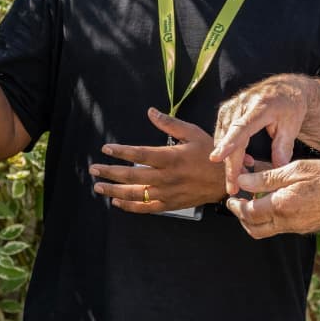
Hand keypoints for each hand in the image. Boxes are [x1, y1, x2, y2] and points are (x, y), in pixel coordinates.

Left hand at [90, 108, 225, 213]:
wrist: (226, 180)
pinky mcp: (170, 204)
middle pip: (131, 176)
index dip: (120, 152)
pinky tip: (117, 202)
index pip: (139, 154)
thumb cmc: (210, 154)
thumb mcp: (193, 133)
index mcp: (170, 158)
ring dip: (114, 191)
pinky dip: (129, 206)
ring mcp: (167, 193)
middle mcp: (166, 177)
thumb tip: (150, 112)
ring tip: (99, 186)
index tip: (106, 149)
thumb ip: (170, 124)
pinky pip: (145, 208)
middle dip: (109, 172)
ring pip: (134, 194)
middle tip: (94, 169)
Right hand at [211, 75, 311, 194]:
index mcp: (260, 106)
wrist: (285, 89)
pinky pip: (222, 134)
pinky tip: (243, 158)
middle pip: (229, 138)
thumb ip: (283, 148)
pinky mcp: (226, 110)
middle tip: (233, 186)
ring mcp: (232, 106)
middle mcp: (242, 104)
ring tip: (245, 171)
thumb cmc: (290, 106)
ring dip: (230, 159)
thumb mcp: (292, 126)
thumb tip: (278, 170)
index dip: (228, 144)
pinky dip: (229, 149)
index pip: (240, 127)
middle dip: (230, 165)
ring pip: (222, 138)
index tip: (216, 158)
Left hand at [226, 159, 319, 238]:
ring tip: (253, 203)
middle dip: (241, 218)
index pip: (249, 212)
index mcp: (282, 205)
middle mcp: (287, 222)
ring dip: (255, 220)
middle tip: (236, 204)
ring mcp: (297, 227)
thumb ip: (268, 177)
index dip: (236, 206)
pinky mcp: (306, 228)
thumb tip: (243, 181)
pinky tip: (274, 203)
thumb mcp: (297, 169)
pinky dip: (271, 219)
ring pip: (267, 231)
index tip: (232, 198)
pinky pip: (281, 228)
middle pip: (254, 228)